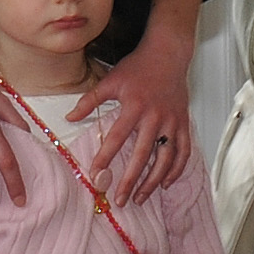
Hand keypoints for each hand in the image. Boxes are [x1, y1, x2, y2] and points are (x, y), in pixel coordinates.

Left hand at [71, 36, 198, 204]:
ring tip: (141, 197)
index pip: (117, 137)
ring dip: (153, 180)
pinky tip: (165, 183)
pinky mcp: (184, 123)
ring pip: (165, 158)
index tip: (96, 174)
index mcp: (135, 106)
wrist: (168, 54)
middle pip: (143, 154)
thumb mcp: (110, 81)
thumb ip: (89, 100)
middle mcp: (155, 116)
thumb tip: (69, 118)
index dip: (106, 157)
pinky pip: (183, 151)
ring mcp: (172, 121)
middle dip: (131, 179)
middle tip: (121, 199)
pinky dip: (176, 169)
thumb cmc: (138, 67)